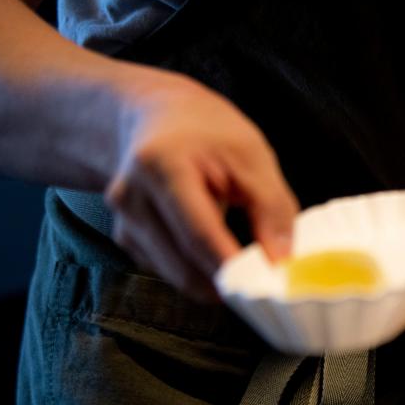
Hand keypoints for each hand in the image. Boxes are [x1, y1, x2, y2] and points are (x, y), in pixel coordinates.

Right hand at [105, 76, 298, 299]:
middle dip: (226, 281)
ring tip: (244, 264)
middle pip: (183, 261)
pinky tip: (214, 251)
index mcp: (161, 165)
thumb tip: (281, 261)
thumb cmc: (208, 132)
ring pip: (175, 274)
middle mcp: (131, 196)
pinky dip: (196, 271)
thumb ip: (271, 210)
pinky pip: (168, 270)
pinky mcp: (127, 237)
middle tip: (264, 287)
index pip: (198, 232)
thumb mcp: (252, 157)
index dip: (231, 267)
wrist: (157, 117)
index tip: (263, 286)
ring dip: (213, 280)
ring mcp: (124, 220)